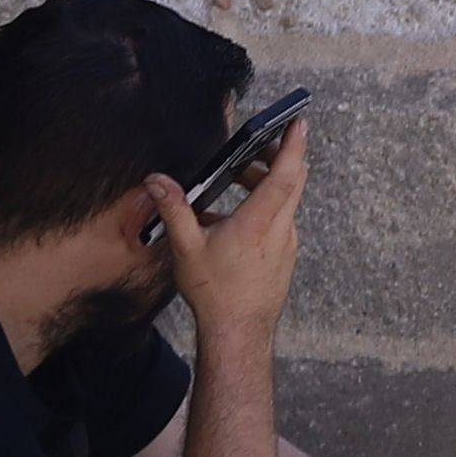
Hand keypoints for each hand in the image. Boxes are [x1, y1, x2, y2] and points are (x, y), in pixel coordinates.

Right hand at [149, 123, 306, 350]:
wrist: (239, 333)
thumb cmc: (216, 293)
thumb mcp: (187, 248)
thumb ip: (174, 210)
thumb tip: (157, 182)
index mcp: (259, 222)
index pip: (285, 175)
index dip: (293, 146)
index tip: (298, 123)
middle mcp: (281, 229)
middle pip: (291, 182)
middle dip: (278, 157)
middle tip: (259, 144)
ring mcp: (287, 243)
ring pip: (286, 201)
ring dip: (267, 184)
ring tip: (237, 179)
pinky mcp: (286, 255)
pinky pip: (280, 221)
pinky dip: (264, 208)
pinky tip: (235, 218)